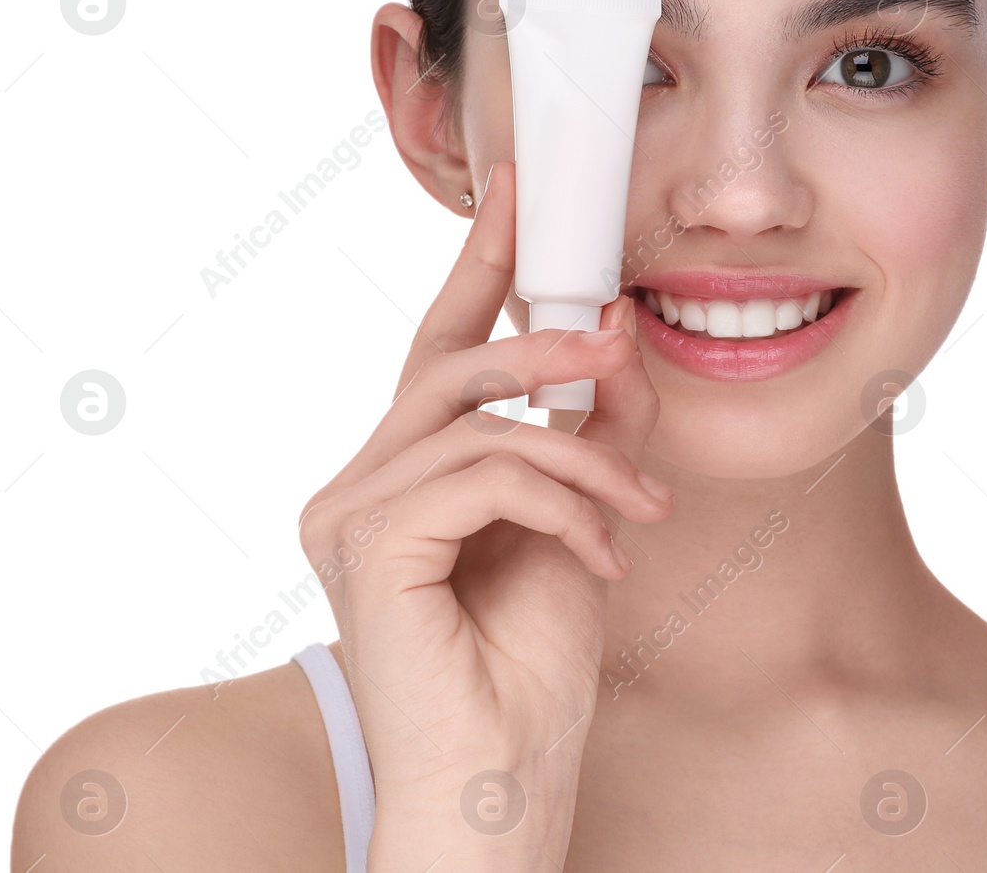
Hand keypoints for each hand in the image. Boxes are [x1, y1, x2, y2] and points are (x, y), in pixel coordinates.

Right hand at [296, 159, 668, 865]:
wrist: (503, 790)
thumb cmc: (528, 675)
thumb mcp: (579, 525)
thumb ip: (590, 433)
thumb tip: (618, 340)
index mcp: (398, 480)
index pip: (436, 354)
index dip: (477, 266)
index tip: (519, 197)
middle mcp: (355, 486)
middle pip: (445, 365)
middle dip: (543, 341)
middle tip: (618, 334)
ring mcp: (348, 513)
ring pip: (478, 419)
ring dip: (582, 453)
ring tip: (638, 509)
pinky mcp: (367, 541)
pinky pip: (484, 473)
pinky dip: (561, 501)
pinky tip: (602, 554)